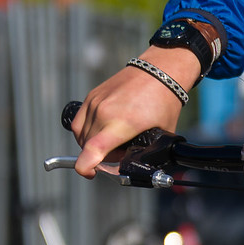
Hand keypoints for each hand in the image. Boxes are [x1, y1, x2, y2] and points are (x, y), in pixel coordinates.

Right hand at [71, 50, 198, 177]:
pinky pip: (80, 122)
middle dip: (99, 158)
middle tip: (118, 155)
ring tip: (112, 143)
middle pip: (87, 147)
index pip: (92, 150)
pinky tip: (102, 133)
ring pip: (81, 136)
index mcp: (123, 123)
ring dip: (91, 145)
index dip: (86, 167)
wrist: (159, 71)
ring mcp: (95, 103)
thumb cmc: (163, 102)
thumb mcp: (161, 134)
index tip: (91, 173)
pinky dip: (87, 133)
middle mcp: (103, 112)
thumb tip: (135, 168)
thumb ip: (145, 153)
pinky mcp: (91, 96)